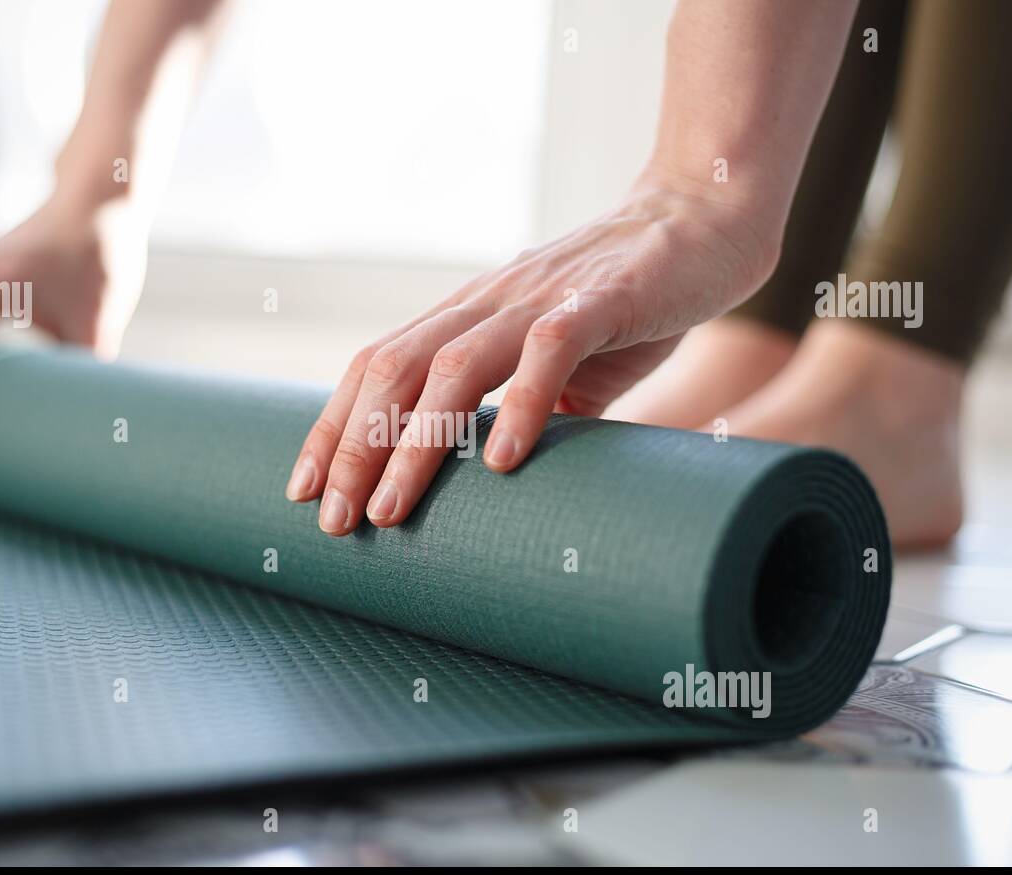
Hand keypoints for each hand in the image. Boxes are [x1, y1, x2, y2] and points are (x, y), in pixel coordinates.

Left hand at [286, 177, 778, 534]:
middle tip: (334, 520)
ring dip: (415, 442)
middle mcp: (488, 302)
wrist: (705, 218)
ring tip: (391, 509)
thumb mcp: (567, 365)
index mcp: (470, 316)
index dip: (335, 426)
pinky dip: (521, 405)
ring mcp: (540, 297)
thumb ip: (532, 408)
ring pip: (454, 366)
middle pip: (394, 371)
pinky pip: (550, 351)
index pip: (379, 367)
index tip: (305, 489)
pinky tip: (505, 463)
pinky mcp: (602, 299)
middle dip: (354, 448)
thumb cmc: (631, 299)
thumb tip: (509, 473)